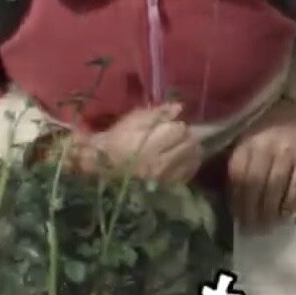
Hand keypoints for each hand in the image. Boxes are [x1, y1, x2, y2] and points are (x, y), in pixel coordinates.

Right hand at [66, 103, 202, 183]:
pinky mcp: (166, 187)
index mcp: (152, 144)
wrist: (103, 165)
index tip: (173, 125)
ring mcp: (165, 177)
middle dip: (188, 137)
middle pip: (189, 144)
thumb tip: (179, 108)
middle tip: (179, 136)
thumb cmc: (117, 139)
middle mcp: (161, 162)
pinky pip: (187, 174)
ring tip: (183, 147)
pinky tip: (182, 160)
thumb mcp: (134, 120)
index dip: (178, 126)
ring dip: (192, 150)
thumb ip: (158, 114)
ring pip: (192, 159)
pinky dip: (189, 165)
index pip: (180, 130)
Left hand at [227, 98, 295, 229]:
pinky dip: (290, 203)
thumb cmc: (275, 117)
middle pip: (254, 186)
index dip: (236, 200)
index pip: (237, 176)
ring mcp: (286, 152)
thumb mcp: (250, 130)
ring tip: (267, 228)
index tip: (237, 217)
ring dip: (270, 212)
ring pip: (274, 189)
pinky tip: (286, 215)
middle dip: (251, 212)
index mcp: (247, 141)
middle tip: (252, 230)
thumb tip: (232, 190)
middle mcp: (264, 147)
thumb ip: (242, 155)